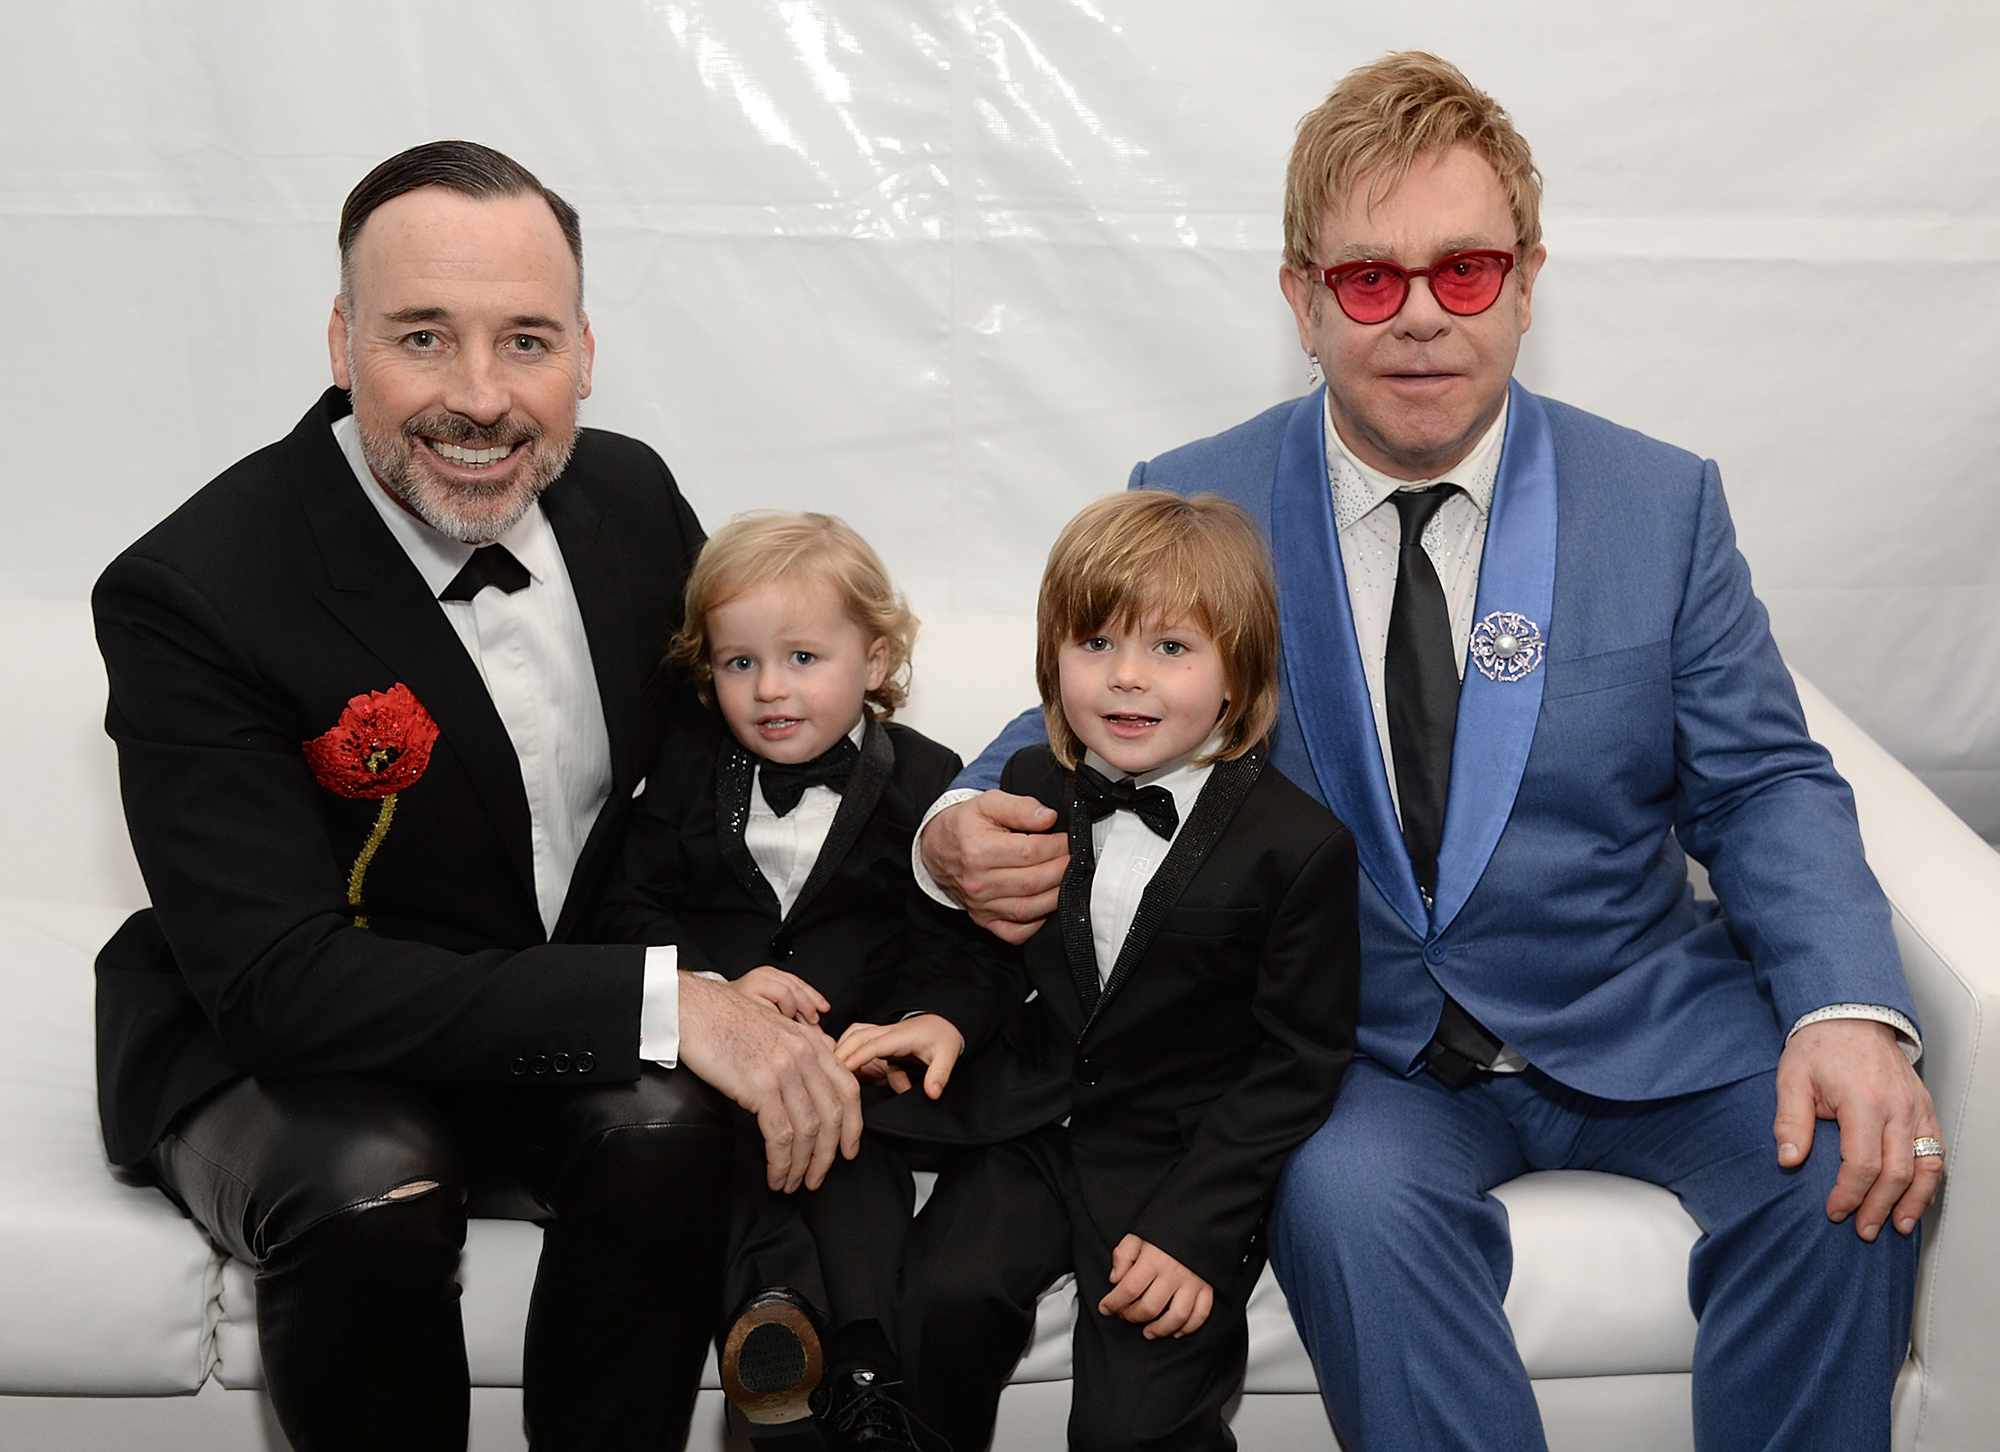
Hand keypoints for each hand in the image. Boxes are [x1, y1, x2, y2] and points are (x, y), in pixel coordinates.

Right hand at [676, 971, 861, 1193]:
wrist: (694, 1010)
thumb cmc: (727, 1021)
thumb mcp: (776, 1029)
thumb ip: (800, 1052)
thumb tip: (813, 1083)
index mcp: (811, 1042)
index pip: (848, 1089)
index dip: (853, 1125)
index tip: (848, 1150)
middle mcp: (804, 1055)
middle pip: (832, 1114)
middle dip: (828, 1154)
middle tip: (817, 1178)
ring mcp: (784, 1069)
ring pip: (808, 1129)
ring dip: (802, 1165)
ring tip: (792, 1183)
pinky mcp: (760, 1085)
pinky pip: (780, 1135)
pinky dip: (781, 1162)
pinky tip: (776, 1175)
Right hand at [835, 1014, 964, 1098]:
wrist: (943, 1024)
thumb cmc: (943, 1039)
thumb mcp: (948, 1056)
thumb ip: (939, 1074)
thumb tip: (932, 1093)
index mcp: (901, 1036)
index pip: (873, 1045)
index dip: (856, 1057)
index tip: (841, 1070)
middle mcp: (887, 1031)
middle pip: (856, 1037)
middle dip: (840, 1053)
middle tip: (827, 1074)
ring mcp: (881, 1033)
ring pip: (853, 1034)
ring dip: (841, 1048)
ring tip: (829, 1069)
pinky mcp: (879, 1038)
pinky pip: (857, 1039)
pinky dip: (845, 1047)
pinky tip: (840, 1064)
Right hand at [919, 790, 1066, 944]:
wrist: (937, 848)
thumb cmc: (965, 824)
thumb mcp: (988, 803)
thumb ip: (1020, 807)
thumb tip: (1048, 818)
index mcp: (978, 850)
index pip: (1031, 852)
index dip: (1057, 846)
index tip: (1069, 840)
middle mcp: (978, 882)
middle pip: (1033, 882)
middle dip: (1062, 870)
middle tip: (1075, 858)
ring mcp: (981, 906)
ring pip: (1028, 909)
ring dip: (1056, 896)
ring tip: (1069, 879)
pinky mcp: (984, 920)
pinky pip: (1015, 933)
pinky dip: (1036, 924)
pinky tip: (1047, 906)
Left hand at [1098, 1234, 1214, 1339]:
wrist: (1196, 1219)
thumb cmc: (1165, 1229)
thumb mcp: (1137, 1235)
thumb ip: (1123, 1256)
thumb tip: (1115, 1279)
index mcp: (1153, 1259)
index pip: (1129, 1289)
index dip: (1113, 1303)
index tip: (1105, 1307)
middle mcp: (1173, 1274)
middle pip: (1149, 1307)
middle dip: (1132, 1316)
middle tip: (1124, 1315)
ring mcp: (1192, 1283)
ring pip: (1176, 1317)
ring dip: (1160, 1330)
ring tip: (1148, 1332)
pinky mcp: (1207, 1287)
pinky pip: (1200, 1314)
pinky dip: (1188, 1328)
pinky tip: (1176, 1331)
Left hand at [1774, 1019, 1943, 1240]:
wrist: (1851, 1016)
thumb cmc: (1819, 1047)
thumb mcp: (1792, 1078)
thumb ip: (1790, 1122)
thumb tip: (1788, 1161)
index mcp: (1864, 1102)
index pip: (1864, 1163)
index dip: (1849, 1194)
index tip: (1834, 1211)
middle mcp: (1898, 1109)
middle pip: (1897, 1172)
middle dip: (1879, 1207)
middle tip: (1862, 1230)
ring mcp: (1917, 1109)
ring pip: (1926, 1166)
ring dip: (1913, 1201)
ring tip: (1898, 1227)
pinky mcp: (1926, 1109)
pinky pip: (1936, 1151)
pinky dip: (1929, 1180)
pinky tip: (1917, 1199)